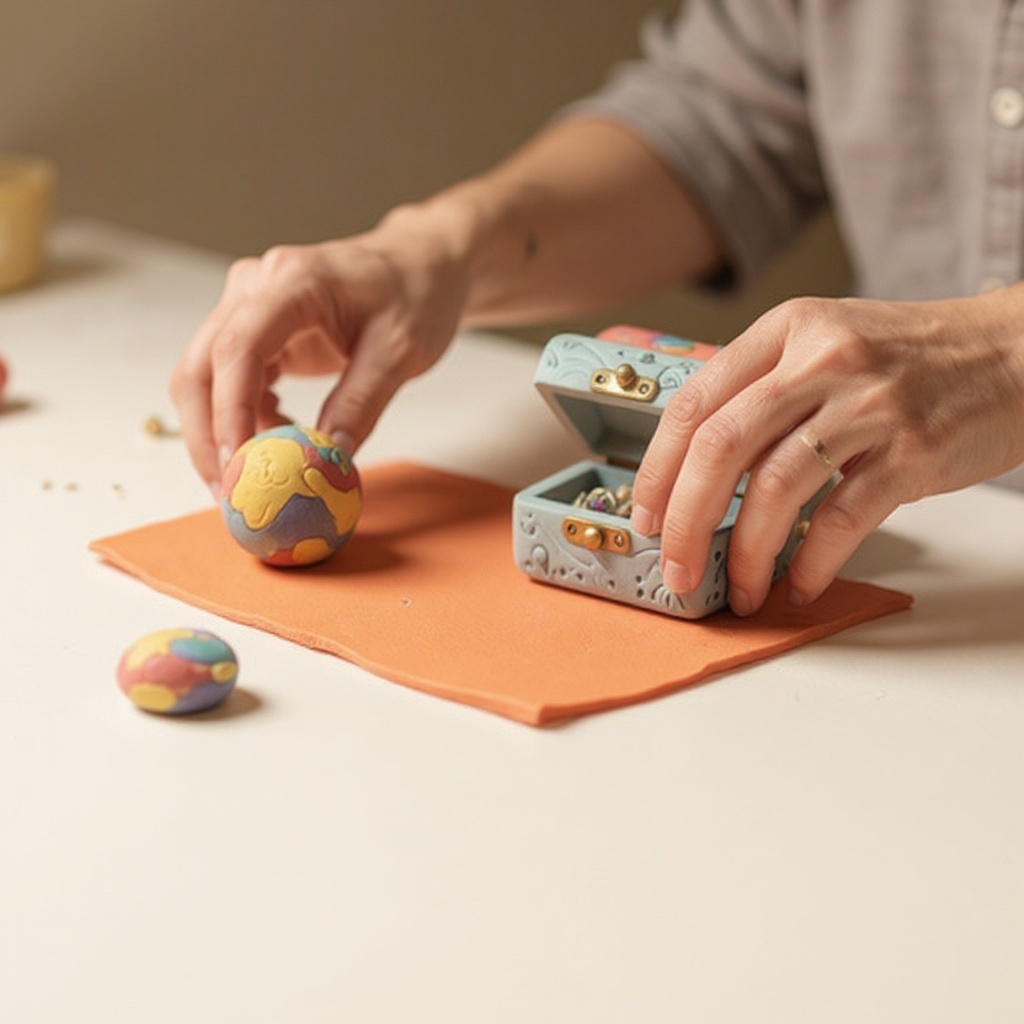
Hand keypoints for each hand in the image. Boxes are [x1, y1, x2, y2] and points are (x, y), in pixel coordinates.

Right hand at [170, 208, 470, 494]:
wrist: (420, 266)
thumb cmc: (415, 295)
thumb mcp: (402, 352)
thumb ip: (361, 403)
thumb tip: (326, 460)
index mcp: (293, 282)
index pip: (239, 347)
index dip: (229, 410)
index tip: (237, 465)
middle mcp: (256, 288)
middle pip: (201, 366)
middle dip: (207, 436)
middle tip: (229, 495)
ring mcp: (249, 306)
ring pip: (205, 378)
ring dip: (220, 433)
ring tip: (256, 478)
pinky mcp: (256, 331)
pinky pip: (229, 381)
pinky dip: (243, 419)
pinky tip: (280, 437)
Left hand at [631, 291, 1023, 614]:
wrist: (1017, 352)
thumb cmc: (910, 359)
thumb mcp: (825, 345)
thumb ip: (763, 391)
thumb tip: (695, 469)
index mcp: (787, 330)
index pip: (694, 401)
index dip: (658, 467)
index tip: (647, 515)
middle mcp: (821, 359)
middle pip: (721, 447)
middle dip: (687, 521)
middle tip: (676, 569)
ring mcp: (870, 404)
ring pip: (776, 487)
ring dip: (747, 553)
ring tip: (740, 590)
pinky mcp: (914, 450)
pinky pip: (841, 517)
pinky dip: (810, 560)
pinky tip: (797, 583)